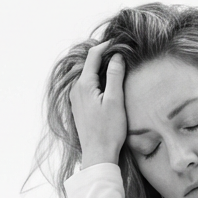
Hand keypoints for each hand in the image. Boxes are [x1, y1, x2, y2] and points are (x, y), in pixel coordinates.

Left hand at [69, 39, 126, 165]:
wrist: (98, 155)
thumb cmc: (108, 130)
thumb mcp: (115, 100)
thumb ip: (115, 76)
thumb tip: (117, 56)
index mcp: (83, 85)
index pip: (93, 56)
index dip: (107, 46)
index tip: (120, 41)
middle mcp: (76, 90)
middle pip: (89, 64)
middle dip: (104, 56)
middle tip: (121, 51)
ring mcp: (76, 99)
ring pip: (88, 76)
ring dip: (101, 69)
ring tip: (117, 65)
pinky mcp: (79, 108)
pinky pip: (87, 87)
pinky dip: (97, 80)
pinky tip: (109, 85)